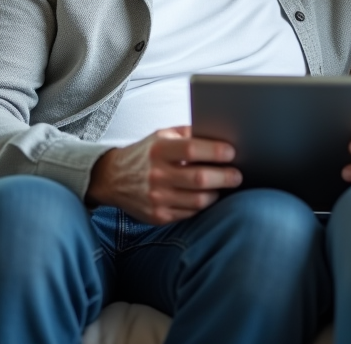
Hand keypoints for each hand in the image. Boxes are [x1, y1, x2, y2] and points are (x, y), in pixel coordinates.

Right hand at [86, 126, 240, 224]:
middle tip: (238, 175)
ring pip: (199, 200)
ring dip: (217, 193)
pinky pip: (190, 213)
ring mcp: (156, 198)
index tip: (232, 152)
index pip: (192, 150)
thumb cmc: (146, 153)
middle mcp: (156, 175)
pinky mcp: (158, 216)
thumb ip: (189, 134)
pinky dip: (203, 205)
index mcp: (158, 150)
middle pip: (200, 178)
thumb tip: (222, 134)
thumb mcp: (162, 135)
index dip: (216, 151)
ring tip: (224, 186)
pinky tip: (208, 196)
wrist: (113, 178)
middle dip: (225, 177)